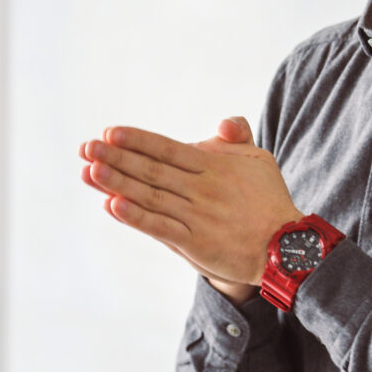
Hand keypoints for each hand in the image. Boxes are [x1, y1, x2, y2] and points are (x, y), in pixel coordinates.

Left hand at [79, 117, 299, 295]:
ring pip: (152, 197)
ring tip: (91, 170)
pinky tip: (113, 206)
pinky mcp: (197, 244)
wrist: (285, 247)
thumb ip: (238, 136)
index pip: (168, 149)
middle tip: (86, 147)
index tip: (110, 132)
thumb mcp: (259, 159)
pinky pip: (161, 228)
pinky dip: (136, 217)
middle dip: (117, 157)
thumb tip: (221, 124)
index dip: (138, 140)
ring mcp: (199, 217)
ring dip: (118, 183)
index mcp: (214, 166)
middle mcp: (203, 189)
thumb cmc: (268, 199)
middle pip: (153, 170)